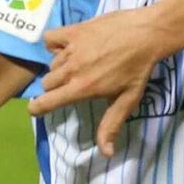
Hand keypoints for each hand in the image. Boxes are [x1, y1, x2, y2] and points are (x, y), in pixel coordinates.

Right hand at [28, 7, 165, 156]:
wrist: (146, 35)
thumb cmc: (138, 69)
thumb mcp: (128, 100)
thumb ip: (111, 125)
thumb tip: (105, 153)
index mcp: (82, 88)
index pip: (45, 101)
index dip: (36, 108)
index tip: (36, 109)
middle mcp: (72, 69)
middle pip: (47, 83)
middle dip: (55, 88)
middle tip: (73, 85)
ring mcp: (71, 49)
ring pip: (51, 63)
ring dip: (60, 68)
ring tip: (79, 66)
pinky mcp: (74, 30)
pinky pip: (50, 38)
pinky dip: (54, 44)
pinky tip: (68, 47)